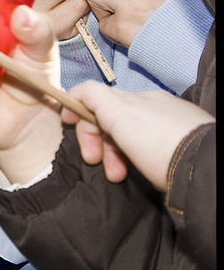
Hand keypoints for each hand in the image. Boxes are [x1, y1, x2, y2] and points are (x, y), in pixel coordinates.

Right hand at [67, 83, 213, 190]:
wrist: (203, 168)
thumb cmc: (159, 144)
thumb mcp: (119, 114)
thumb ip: (93, 97)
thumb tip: (77, 92)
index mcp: (136, 98)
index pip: (96, 96)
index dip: (78, 110)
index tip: (67, 125)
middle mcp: (154, 105)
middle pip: (112, 118)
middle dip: (98, 141)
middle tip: (98, 165)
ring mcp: (172, 122)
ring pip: (131, 133)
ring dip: (117, 153)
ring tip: (120, 177)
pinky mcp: (187, 141)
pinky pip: (153, 144)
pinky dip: (140, 155)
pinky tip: (145, 169)